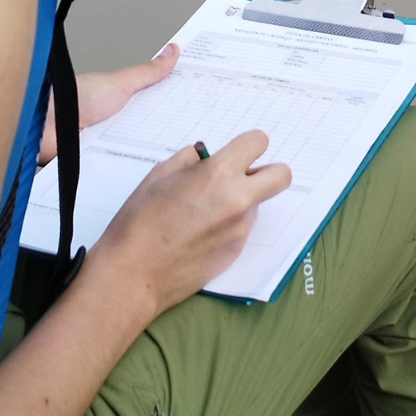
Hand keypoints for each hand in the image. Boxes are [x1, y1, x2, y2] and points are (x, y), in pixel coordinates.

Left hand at [40, 45, 179, 164]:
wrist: (45, 124)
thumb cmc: (75, 97)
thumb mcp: (121, 83)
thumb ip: (147, 72)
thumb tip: (172, 50)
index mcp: (124, 103)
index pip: (157, 109)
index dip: (177, 112)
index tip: (200, 115)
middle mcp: (117, 124)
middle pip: (151, 135)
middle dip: (169, 140)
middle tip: (193, 143)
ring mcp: (108, 145)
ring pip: (137, 154)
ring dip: (149, 157)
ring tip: (172, 162)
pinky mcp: (98, 164)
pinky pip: (119, 170)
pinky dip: (129, 172)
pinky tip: (145, 177)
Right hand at [86, 129, 291, 315]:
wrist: (134, 273)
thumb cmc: (139, 223)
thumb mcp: (160, 175)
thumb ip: (191, 161)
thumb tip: (206, 158)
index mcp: (218, 174)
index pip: (258, 142)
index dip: (248, 145)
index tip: (238, 152)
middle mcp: (238, 199)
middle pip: (281, 175)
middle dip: (267, 172)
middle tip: (241, 178)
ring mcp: (240, 228)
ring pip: (257, 203)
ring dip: (240, 201)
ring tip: (201, 213)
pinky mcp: (236, 251)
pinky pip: (242, 227)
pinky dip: (229, 225)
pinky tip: (199, 234)